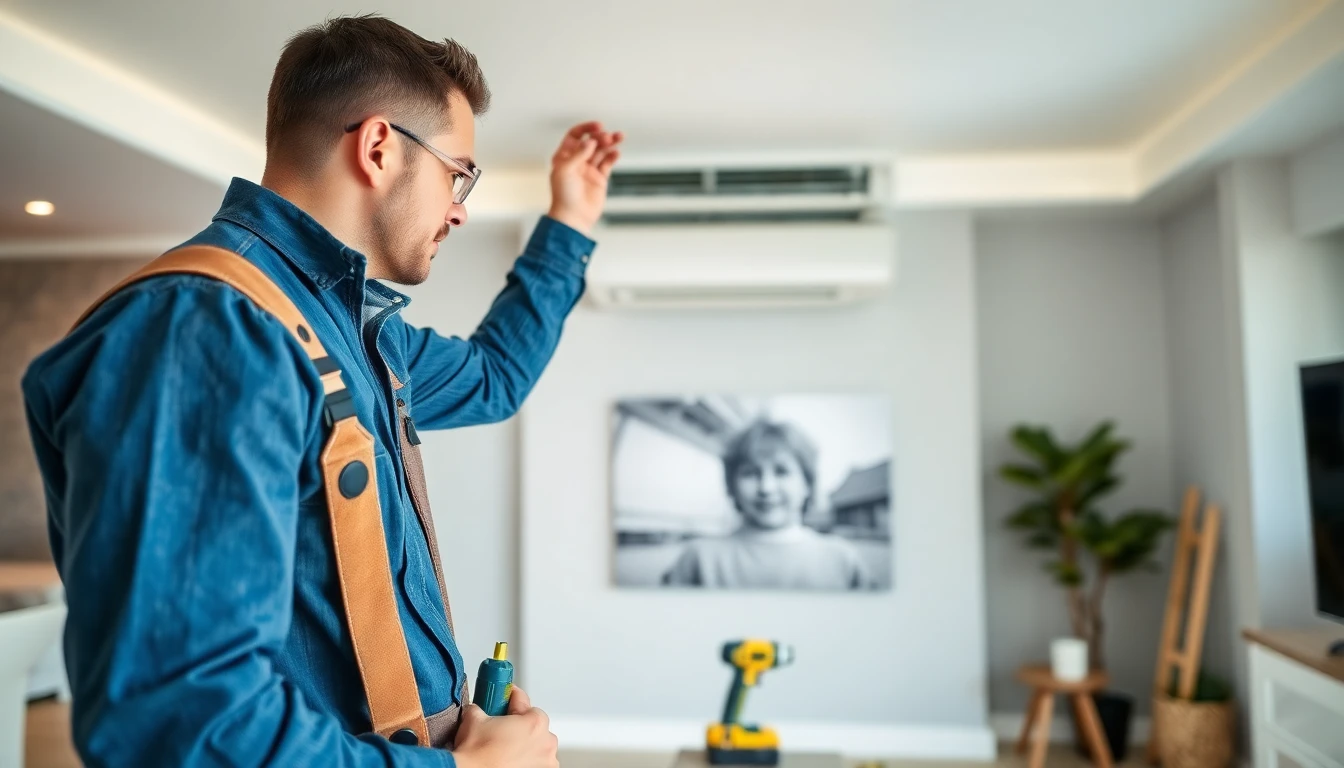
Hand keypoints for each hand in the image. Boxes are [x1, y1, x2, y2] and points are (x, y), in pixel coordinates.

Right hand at [452, 687, 557, 767]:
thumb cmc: (477, 755)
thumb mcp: (474, 719)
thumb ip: (480, 707)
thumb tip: (477, 708)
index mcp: (535, 721)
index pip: (523, 701)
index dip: (509, 699)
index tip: (505, 699)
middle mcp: (546, 741)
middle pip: (535, 725)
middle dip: (520, 726)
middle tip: (502, 730)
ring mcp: (546, 761)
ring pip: (538, 746)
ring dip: (526, 745)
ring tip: (506, 749)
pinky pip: (539, 764)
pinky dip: (529, 762)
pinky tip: (512, 762)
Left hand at [547, 121, 623, 236]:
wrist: (573, 217)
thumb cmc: (563, 196)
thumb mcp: (566, 170)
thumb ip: (578, 153)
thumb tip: (590, 140)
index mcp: (564, 157)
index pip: (575, 135)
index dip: (586, 128)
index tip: (598, 126)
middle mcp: (576, 161)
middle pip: (591, 141)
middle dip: (600, 137)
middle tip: (608, 137)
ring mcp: (589, 169)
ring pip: (601, 151)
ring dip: (610, 143)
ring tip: (619, 137)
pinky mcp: (600, 178)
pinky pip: (607, 163)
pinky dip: (613, 156)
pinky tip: (617, 152)